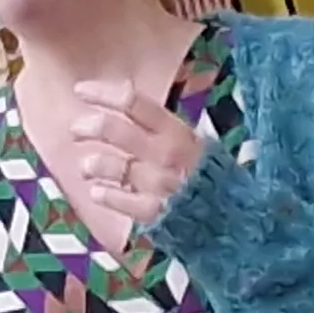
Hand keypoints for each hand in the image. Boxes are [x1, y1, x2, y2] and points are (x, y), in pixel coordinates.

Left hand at [62, 80, 207, 229]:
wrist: (236, 221)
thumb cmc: (212, 179)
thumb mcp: (196, 145)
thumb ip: (164, 128)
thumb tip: (126, 102)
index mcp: (177, 132)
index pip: (133, 102)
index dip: (102, 93)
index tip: (81, 91)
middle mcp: (166, 155)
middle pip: (115, 130)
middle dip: (88, 127)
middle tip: (77, 129)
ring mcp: (159, 184)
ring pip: (111, 165)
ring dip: (92, 163)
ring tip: (87, 166)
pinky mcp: (154, 212)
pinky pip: (117, 199)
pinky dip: (103, 194)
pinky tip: (97, 191)